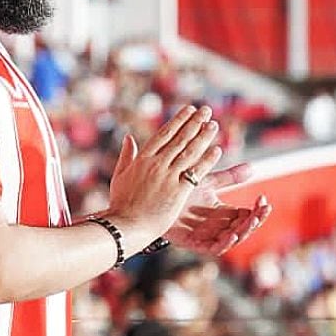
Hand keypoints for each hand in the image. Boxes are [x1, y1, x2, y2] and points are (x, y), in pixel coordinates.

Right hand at [104, 105, 222, 246]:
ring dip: (203, 136)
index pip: (164, 133)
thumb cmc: (121, 204)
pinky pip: (196, 172)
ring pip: (189, 151)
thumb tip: (128, 137)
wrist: (126, 225)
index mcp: (142, 158)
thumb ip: (126, 155)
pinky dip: (207, 160)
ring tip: (214, 125)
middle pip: (180, 138)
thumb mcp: (119, 176)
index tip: (189, 109)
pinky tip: (216, 151)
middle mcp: (156, 163)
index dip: (179, 120)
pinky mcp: (178, 191)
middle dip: (194, 122)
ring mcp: (168, 176)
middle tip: (206, 110)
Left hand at [163, 161, 271, 256]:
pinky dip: (225, 243)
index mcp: (222, 213)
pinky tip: (232, 234)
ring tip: (252, 220)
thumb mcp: (206, 182)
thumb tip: (253, 167)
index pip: (246, 214)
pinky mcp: (194, 244)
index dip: (257, 209)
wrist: (151, 198)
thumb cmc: (176, 190)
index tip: (264, 198)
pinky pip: (214, 248)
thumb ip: (229, 177)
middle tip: (263, 209)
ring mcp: (206, 236)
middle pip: (243, 227)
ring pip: (232, 238)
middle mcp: (217, 226)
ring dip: (244, 231)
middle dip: (255, 220)